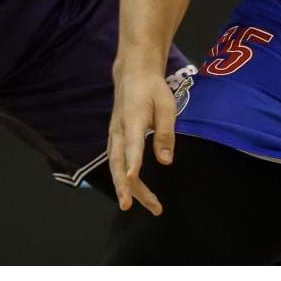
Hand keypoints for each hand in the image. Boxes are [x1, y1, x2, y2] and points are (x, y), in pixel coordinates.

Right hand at [107, 61, 175, 214]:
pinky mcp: (114, 136)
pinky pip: (114, 160)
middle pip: (117, 162)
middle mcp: (119, 130)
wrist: (132, 73)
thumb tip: (166, 161)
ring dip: (123, 186)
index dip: (131, 163)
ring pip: (114, 165)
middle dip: (123, 186)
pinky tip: (130, 190)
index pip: (132, 145)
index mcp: (133, 120)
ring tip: (135, 205)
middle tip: (128, 207)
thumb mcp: (166, 106)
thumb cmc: (152, 89)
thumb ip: (165, 133)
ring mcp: (114, 133)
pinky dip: (119, 177)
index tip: (130, 178)